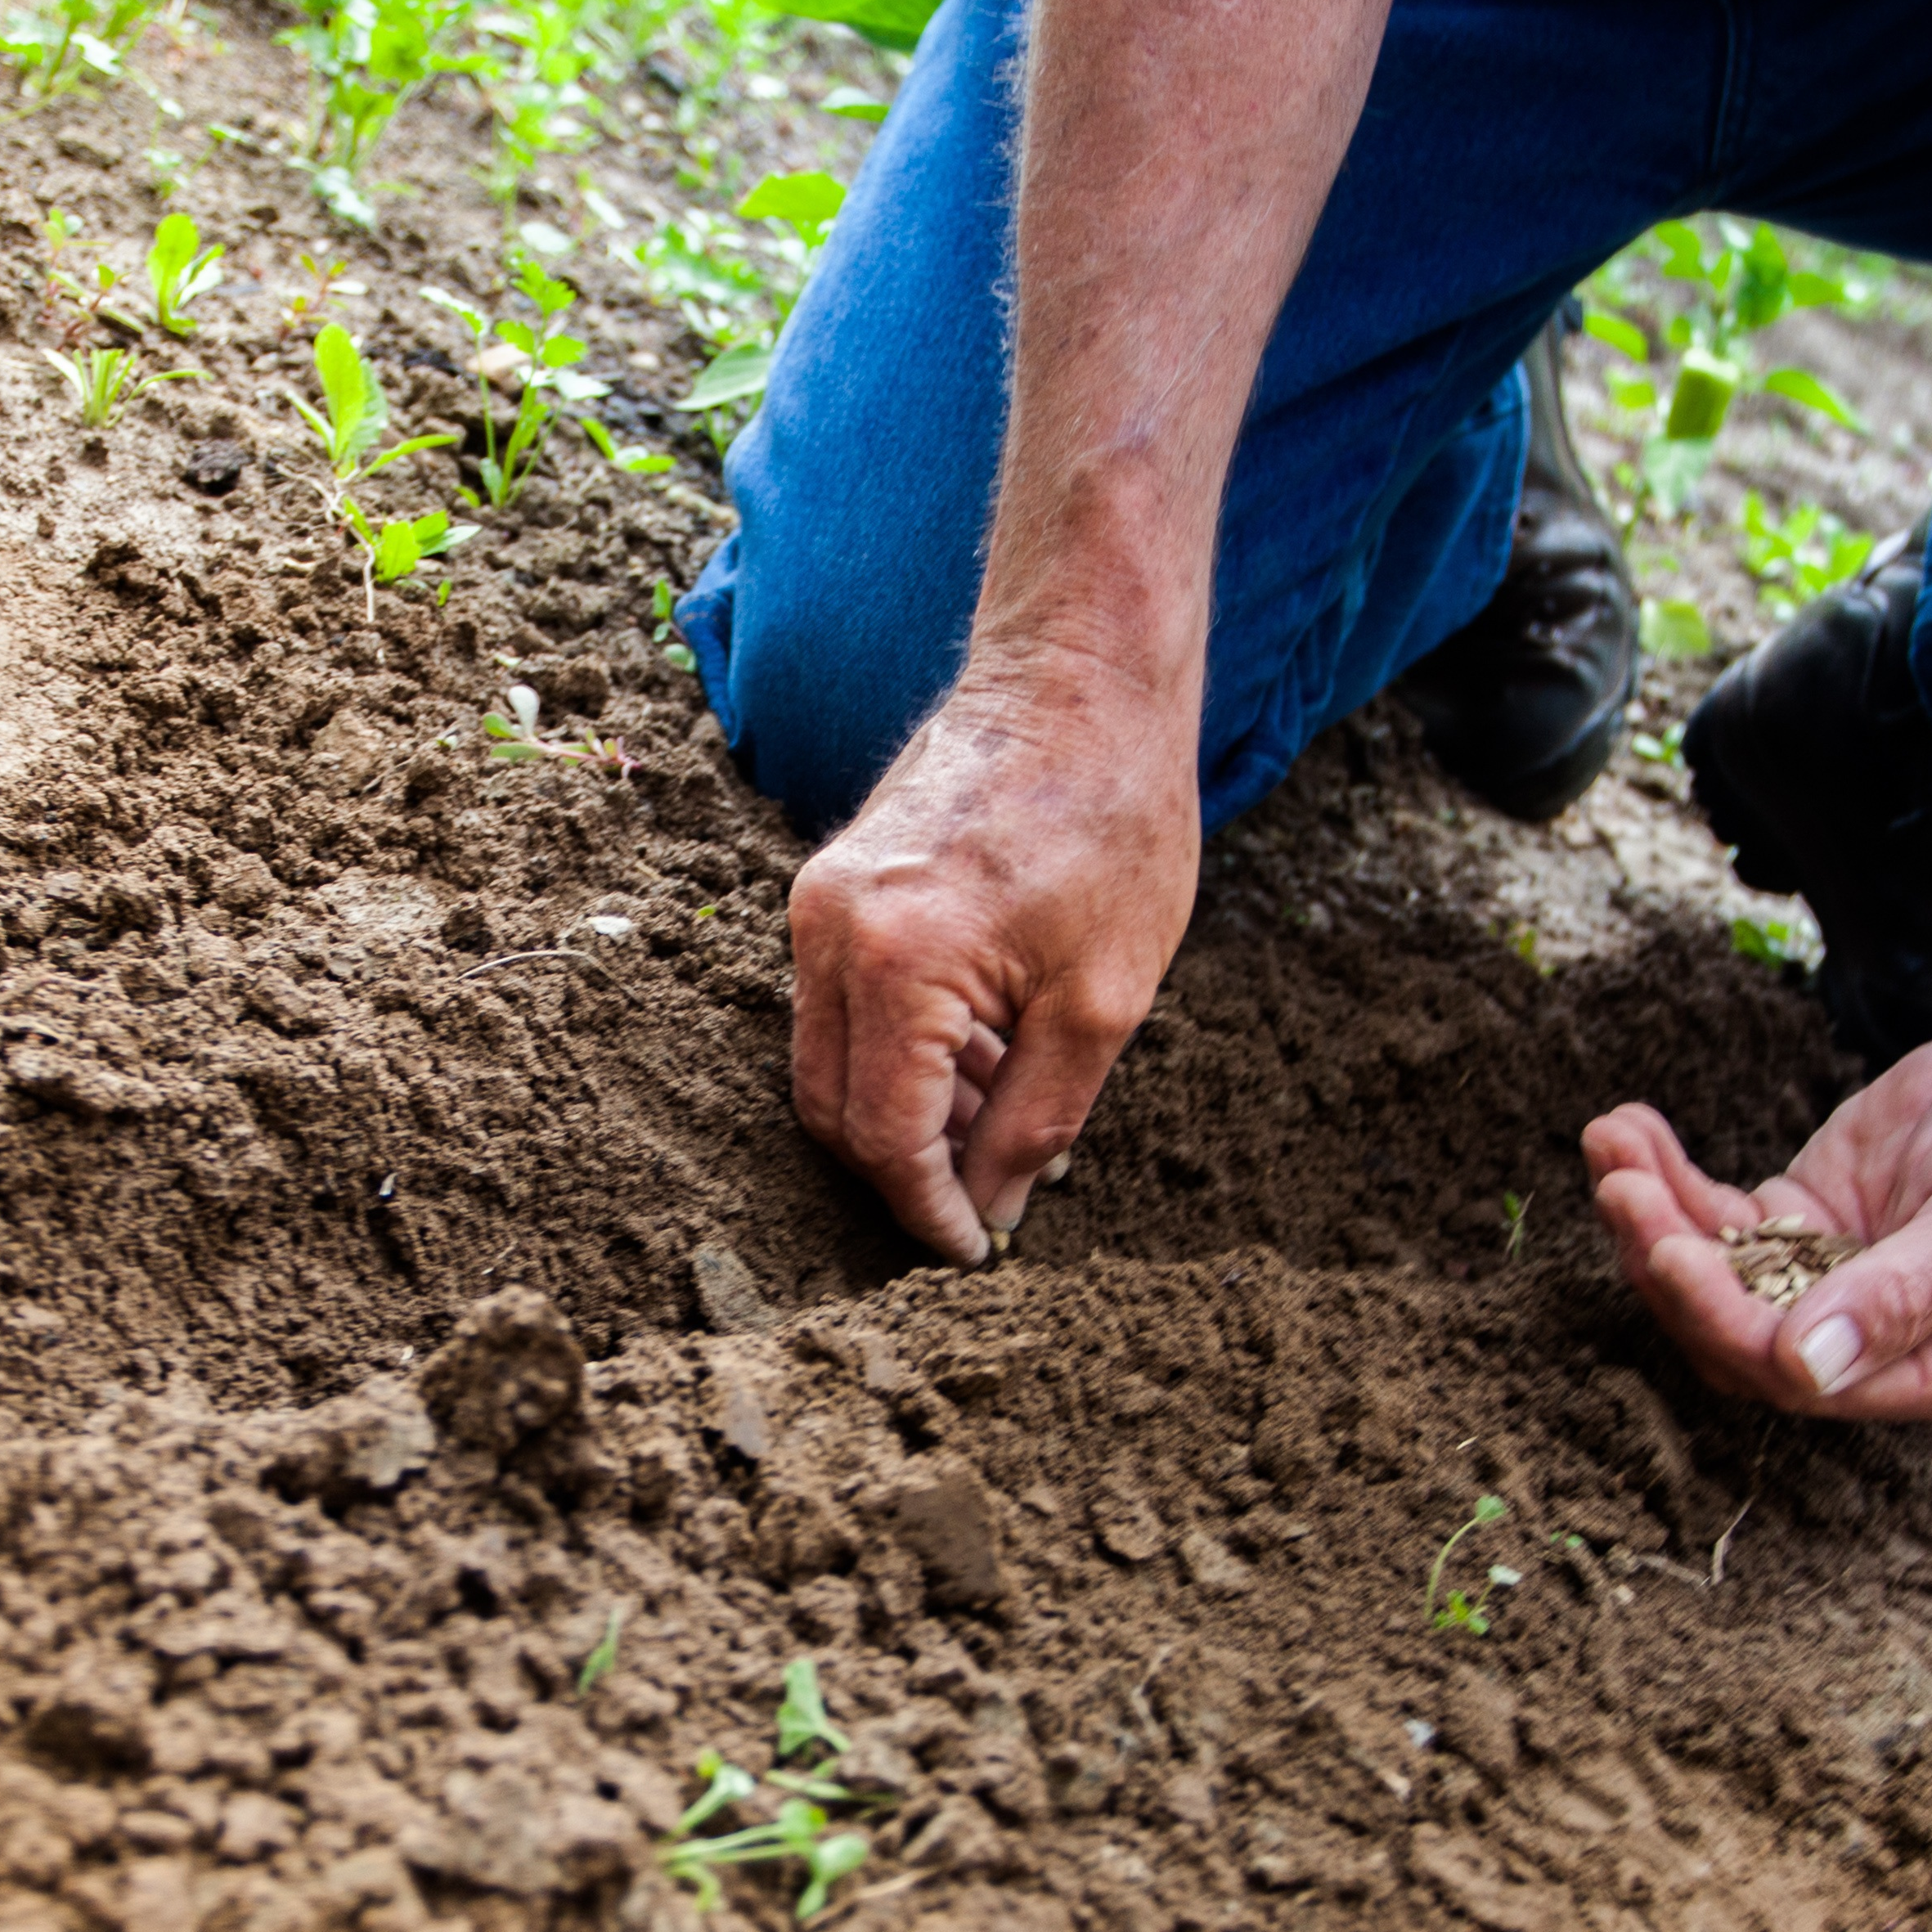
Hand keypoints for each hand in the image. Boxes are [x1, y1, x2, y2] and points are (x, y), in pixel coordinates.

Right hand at [789, 664, 1203, 1263]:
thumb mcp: (1103, 1001)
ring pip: (831, 1062)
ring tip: (1007, 1119)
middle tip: (988, 1202)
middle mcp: (829, 932)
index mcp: (896, 962)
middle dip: (906, 1172)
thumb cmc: (1113, 822)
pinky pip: (842, 1006)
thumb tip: (992, 1211)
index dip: (928, 1211)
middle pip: (833, 1110)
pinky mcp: (830, 885)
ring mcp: (818, 903)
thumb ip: (1036, 1122)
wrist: (1080, 679)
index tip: (976, 1252)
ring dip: (908, 1112)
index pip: (884, 1137)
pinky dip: (902, 1053)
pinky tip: (985, 1056)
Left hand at [1582, 1012, 1931, 1420]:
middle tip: (1620, 1188)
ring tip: (1609, 1144)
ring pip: (1710, 1274)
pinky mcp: (1794, 1222)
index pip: (1801, 1376)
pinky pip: (1712, 1216)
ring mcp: (1821, 1283)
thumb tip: (1807, 1368)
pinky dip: (1665, 1177)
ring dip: (1649, 1216)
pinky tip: (1626, 1128)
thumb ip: (1902, 1297)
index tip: (1673, 1252)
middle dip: (1668, 1263)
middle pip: (1734, 1332)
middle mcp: (1867, 1346)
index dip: (1727, 1322)